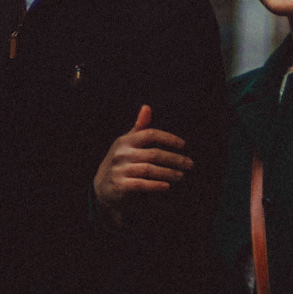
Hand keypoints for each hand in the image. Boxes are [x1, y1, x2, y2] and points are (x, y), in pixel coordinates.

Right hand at [94, 104, 191, 221]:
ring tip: (181, 175)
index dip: (168, 138)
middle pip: (153, 154)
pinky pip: (141, 184)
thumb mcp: (127, 143)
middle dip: (174, 159)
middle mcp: (122, 153)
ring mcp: (120, 169)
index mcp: (125, 141)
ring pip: (149, 170)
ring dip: (168, 172)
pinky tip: (167, 186)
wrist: (102, 186)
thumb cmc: (121, 161)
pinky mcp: (120, 186)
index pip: (150, 134)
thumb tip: (147, 107)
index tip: (183, 145)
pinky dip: (155, 185)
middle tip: (189, 164)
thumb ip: (139, 127)